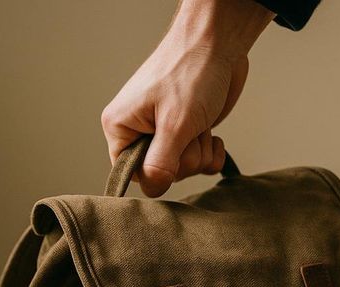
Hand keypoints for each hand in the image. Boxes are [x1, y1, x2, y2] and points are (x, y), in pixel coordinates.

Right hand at [101, 0, 273, 196]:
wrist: (219, 44)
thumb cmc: (191, 71)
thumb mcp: (175, 123)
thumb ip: (161, 163)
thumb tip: (152, 189)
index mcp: (120, 126)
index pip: (130, 173)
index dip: (155, 173)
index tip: (172, 156)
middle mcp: (138, 130)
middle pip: (160, 173)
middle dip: (185, 157)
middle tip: (189, 128)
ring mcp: (164, 131)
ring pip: (183, 168)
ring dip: (199, 149)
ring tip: (199, 121)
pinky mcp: (187, 131)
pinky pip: (199, 161)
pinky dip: (210, 150)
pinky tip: (212, 134)